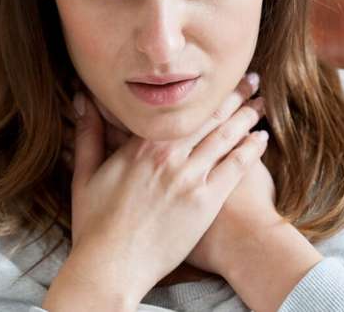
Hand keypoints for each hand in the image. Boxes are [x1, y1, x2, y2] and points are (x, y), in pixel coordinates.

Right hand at [62, 73, 265, 301]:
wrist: (111, 266)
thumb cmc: (94, 225)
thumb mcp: (84, 175)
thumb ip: (89, 134)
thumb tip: (82, 98)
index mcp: (141, 144)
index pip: (179, 108)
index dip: (202, 91)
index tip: (217, 77)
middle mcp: (168, 154)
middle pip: (208, 116)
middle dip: (232, 96)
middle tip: (250, 80)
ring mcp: (189, 177)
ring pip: (225, 136)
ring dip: (246, 116)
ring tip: (261, 103)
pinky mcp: (205, 202)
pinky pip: (235, 167)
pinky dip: (250, 150)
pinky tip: (261, 138)